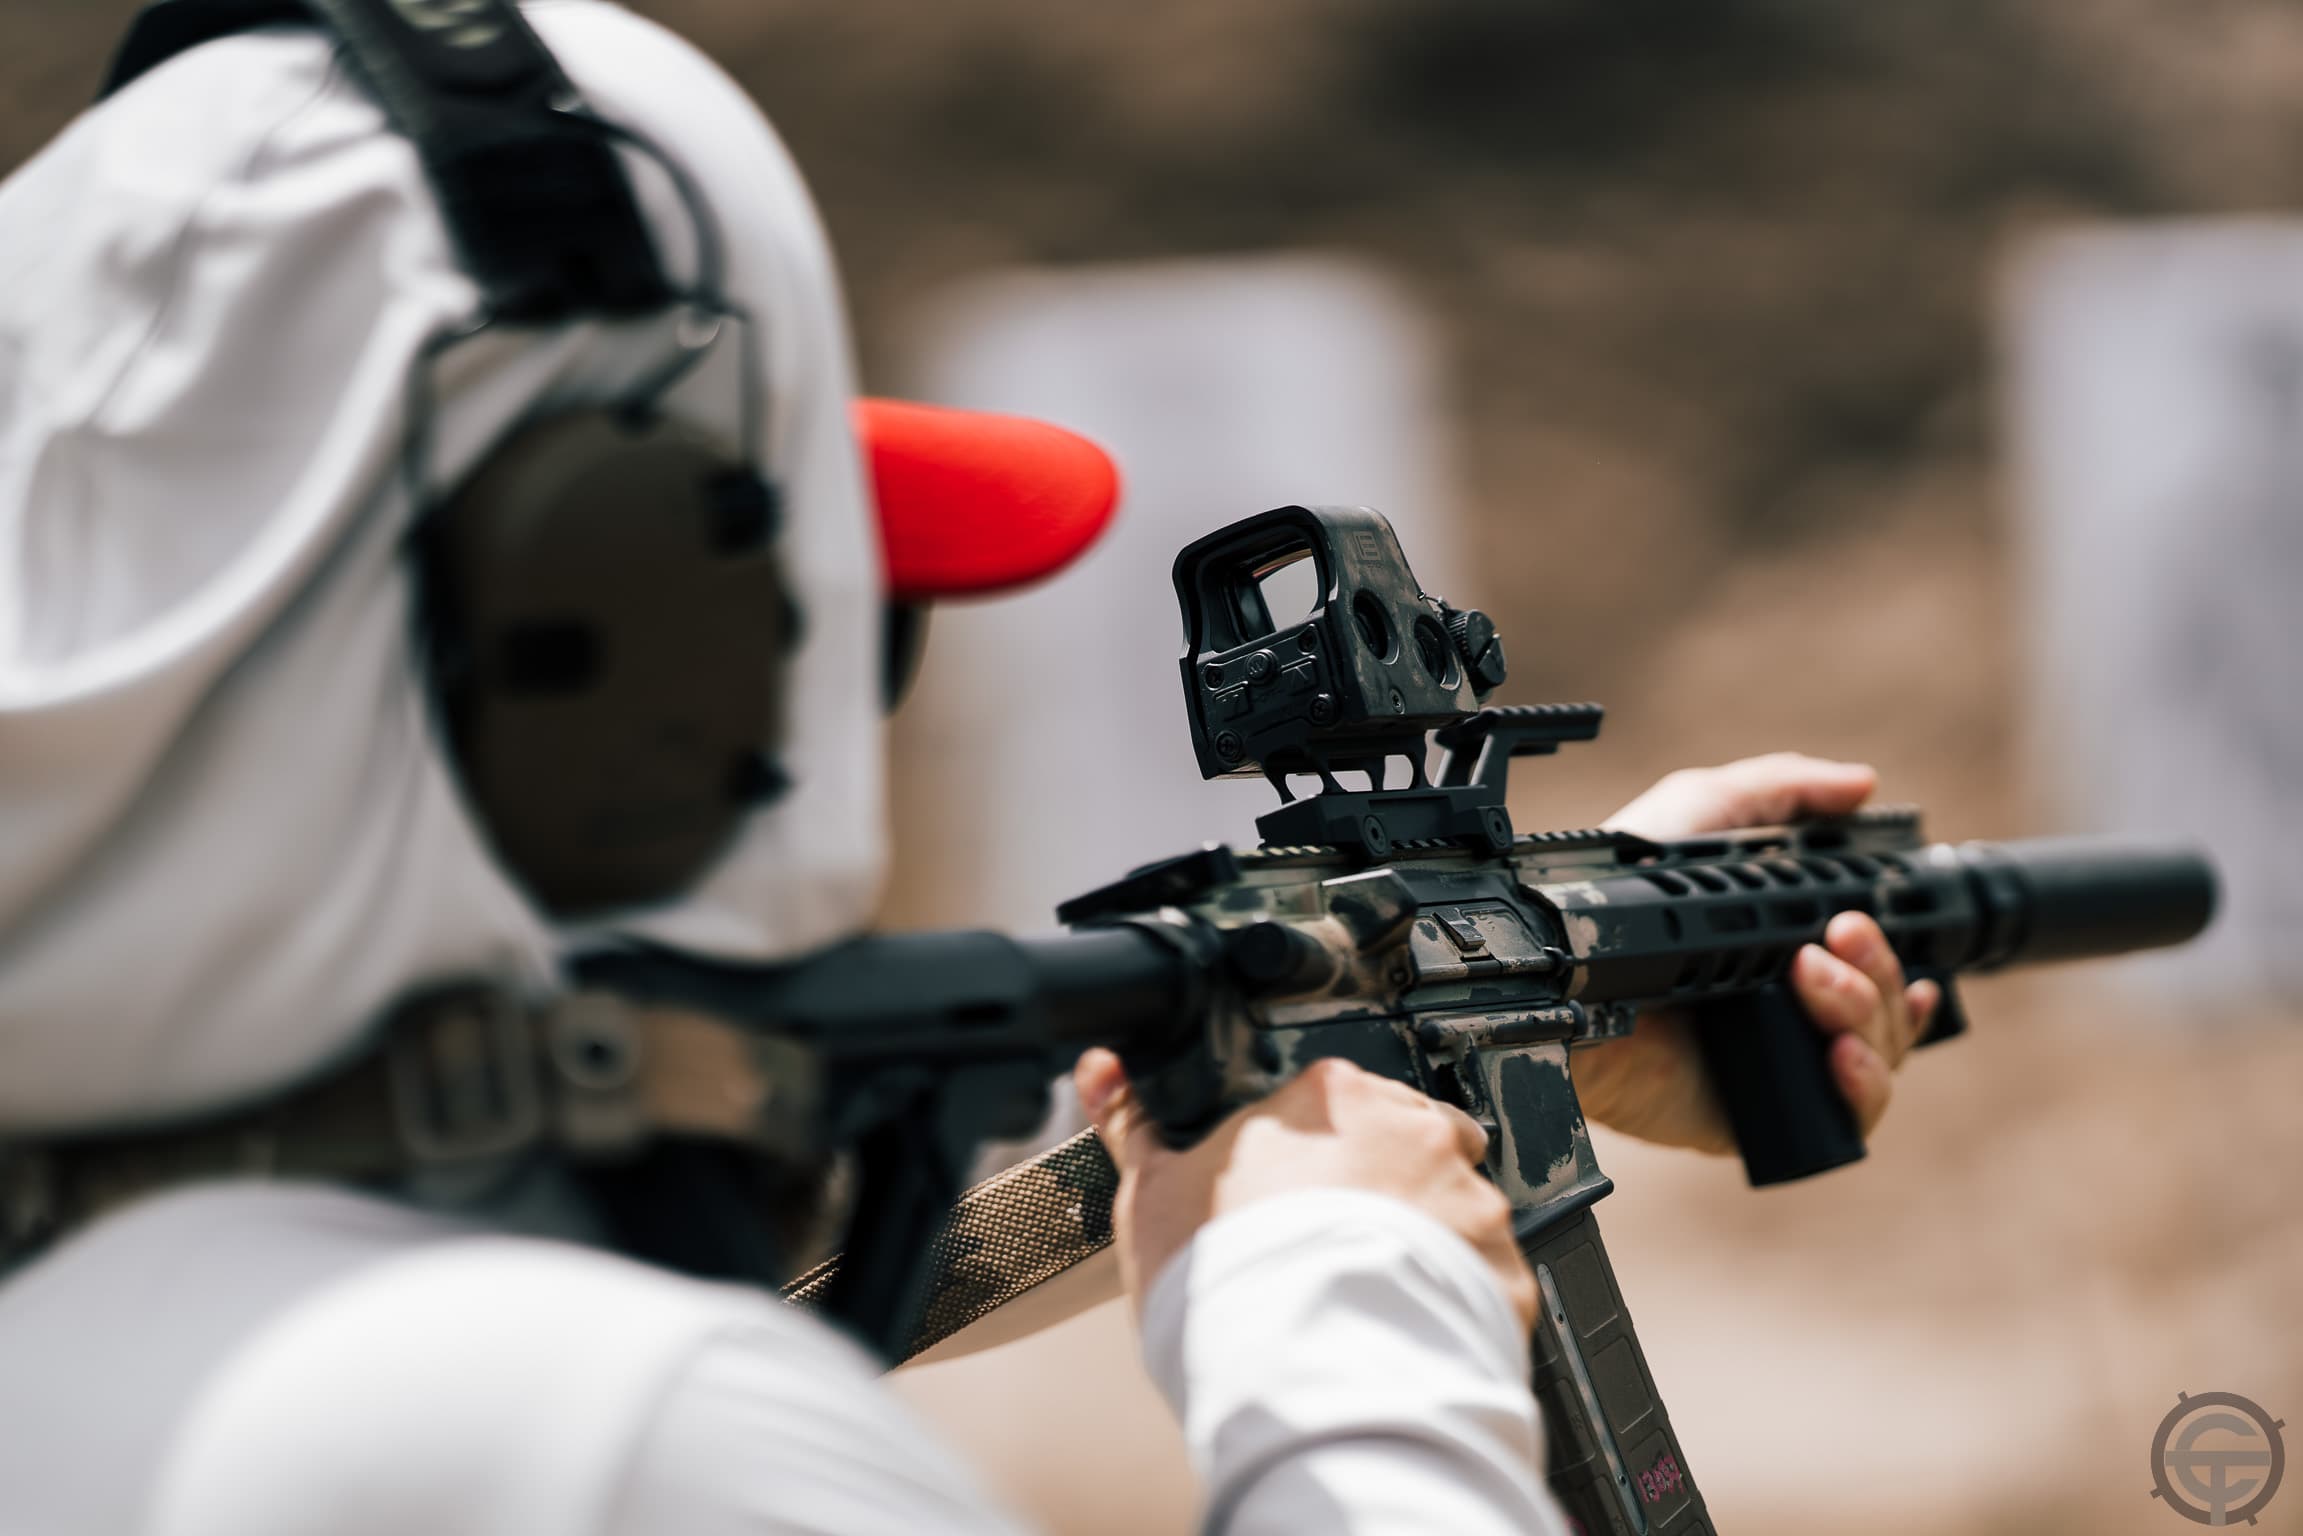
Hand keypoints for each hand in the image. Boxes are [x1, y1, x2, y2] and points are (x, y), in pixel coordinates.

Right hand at [1074, 1050, 1536, 1334]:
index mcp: (1330, 1097)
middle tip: (1328, 1245)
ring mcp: (1468, 1197)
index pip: (1332, 1100)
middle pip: (1405, 1142)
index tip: (1293, 1194)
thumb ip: (1130, 1123)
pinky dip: (1454, 1297)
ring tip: (1368, 1296)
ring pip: (1452, 1206)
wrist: (1301, 1369)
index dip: (1310, 1152)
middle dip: (1376, 1187)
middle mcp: (1414, 1130)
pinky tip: (1405, 1326)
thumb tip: (1100, 1070)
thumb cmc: (1225, 1277)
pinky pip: (1485, 1275)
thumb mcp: (1152, 1192)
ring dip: (1421, 1240)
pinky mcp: (1503, 1268)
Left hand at [1572, 753, 1940, 1154]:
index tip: (1890, 913)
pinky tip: (1843, 1053)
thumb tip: (1861, 785)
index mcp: (1785, 947)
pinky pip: (1850, 1114)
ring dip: (1869, 1010)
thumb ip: (1777, 789)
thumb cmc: (1616, 896)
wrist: (1566, 980)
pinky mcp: (1765, 1111)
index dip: (1893, 940)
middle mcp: (1792, 1006)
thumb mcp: (1698, 814)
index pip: (1873, 953)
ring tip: (1814, 981)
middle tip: (1840, 934)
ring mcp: (1784, 1059)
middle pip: (1888, 1000)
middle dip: (1878, 964)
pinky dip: (1866, 1084)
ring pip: (1882, 1049)